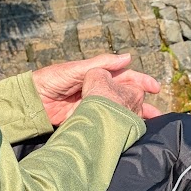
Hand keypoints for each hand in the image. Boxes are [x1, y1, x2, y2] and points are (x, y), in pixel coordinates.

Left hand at [32, 53, 161, 124]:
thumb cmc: (51, 79)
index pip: (127, 77)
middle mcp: (100, 90)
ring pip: (119, 111)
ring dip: (133, 118)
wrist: (32, 101)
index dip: (142, 81)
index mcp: (100, 75)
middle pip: (127, 96)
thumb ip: (101, 64)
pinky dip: (118, 127)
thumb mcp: (77, 69)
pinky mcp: (87, 119)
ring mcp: (95, 106)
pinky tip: (128, 133)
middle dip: (143, 104)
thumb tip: (128, 57)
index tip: (156, 88)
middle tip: (158, 114)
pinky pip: (107, 123)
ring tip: (148, 127)